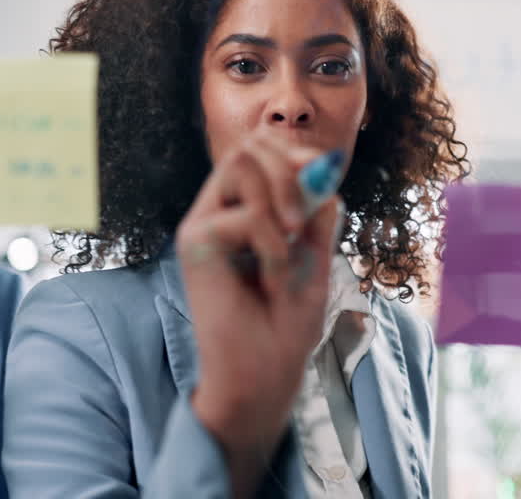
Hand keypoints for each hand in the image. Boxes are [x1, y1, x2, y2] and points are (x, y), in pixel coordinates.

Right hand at [176, 133, 341, 495]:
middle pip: (249, 144)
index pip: (262, 147)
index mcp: (243, 208)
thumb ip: (319, 210)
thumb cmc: (286, 324)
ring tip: (293, 242)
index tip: (327, 181)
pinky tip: (273, 276)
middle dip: (291, 169)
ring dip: (282, 198)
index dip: (297, 152)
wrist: (263, 375)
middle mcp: (217, 210)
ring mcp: (202, 224)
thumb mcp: (316, 256)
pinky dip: (273, 243)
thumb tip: (326, 161)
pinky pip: (244, 215)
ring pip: (240, 162)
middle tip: (308, 219)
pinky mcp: (194, 244)